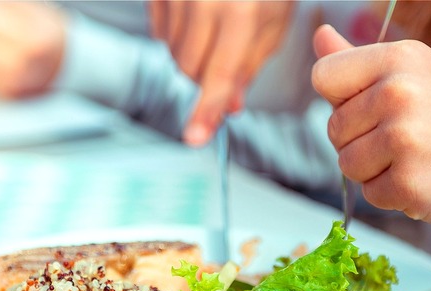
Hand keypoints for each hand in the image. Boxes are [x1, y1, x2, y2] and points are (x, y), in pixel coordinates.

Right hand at [149, 0, 293, 145]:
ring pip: (172, 54)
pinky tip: (194, 15)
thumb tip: (230, 107)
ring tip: (212, 30)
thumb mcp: (272, 21)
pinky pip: (158, 32)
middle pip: (190, 70)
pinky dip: (174, 34)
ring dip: (190, 56)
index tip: (194, 138)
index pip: (219, 75)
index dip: (206, 110)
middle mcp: (204, 2)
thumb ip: (250, 65)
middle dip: (204, 78)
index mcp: (241, 13)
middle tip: (223, 60)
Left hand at [311, 25, 430, 224]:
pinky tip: (422, 177)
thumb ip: (358, 60)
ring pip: (346, 164)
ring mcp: (403, 140)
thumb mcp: (415, 71)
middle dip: (359, 139)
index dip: (340, 97)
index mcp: (397, 59)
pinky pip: (370, 194)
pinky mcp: (408, 184)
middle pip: (333, 127)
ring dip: (373, 169)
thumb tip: (319, 36)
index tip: (371, 105)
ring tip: (413, 157)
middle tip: (405, 136)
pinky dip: (391, 193)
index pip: (323, 76)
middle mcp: (398, 94)